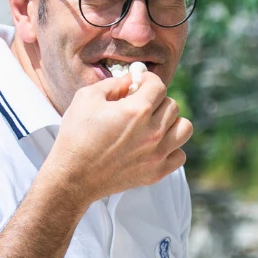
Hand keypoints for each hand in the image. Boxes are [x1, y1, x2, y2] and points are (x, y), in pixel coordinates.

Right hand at [46, 71, 192, 203]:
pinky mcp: (156, 172)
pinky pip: (180, 155)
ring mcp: (157, 154)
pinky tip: (154, 146)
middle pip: (172, 106)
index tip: (139, 84)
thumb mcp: (87, 98)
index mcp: (137, 110)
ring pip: (184, 128)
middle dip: (156, 101)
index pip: (158, 85)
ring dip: (171, 123)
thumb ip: (113, 84)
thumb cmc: (76, 136)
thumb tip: (131, 80)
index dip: (147, 81)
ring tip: (154, 125)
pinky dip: (171, 149)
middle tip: (140, 106)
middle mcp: (152, 132)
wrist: (73, 177)